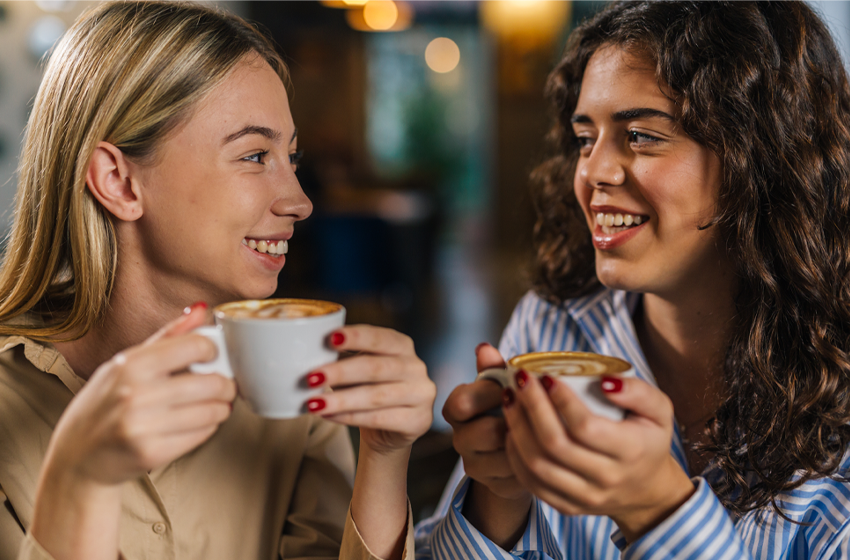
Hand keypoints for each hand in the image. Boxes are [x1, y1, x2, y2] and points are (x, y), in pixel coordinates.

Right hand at [48, 306, 236, 485]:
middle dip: (226, 385)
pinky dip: (207, 427)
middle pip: (212, 383)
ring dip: (220, 408)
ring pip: (212, 411)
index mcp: (132, 364)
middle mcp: (136, 393)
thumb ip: (168, 335)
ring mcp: (143, 425)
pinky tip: (196, 423)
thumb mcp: (126, 363)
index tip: (213, 357)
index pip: (196, 346)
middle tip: (224, 386)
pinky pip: (202, 434)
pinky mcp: (152, 453)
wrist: (79, 456)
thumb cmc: (105, 403)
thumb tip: (202, 310)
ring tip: (212, 405)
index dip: (213, 351)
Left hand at [305, 325, 434, 454]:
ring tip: (314, 403)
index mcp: (403, 346)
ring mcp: (421, 395)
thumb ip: (344, 357)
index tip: (330, 338)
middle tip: (311, 377)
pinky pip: (380, 419)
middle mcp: (416, 367)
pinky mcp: (418, 421)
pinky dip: (350, 417)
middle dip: (341, 372)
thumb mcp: (360, 369)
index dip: (356, 337)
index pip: (380, 337)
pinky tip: (330, 416)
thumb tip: (309, 352)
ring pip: (376, 396)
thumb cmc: (370, 391)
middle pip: (376, 367)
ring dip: (341, 399)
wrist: (389, 432)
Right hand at [442, 343, 531, 548]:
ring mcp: (474, 465)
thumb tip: (484, 347)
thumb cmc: (509, 406)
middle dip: (516, 422)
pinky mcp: (493, 485)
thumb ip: (493, 368)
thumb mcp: (502, 384)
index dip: (490, 394)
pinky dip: (534, 463)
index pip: (462, 402)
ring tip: (542, 431)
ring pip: (506, 456)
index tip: (514, 387)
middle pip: (487, 432)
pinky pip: (518, 476)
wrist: (518, 447)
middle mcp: (460, 439)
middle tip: (535, 412)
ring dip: (529, 443)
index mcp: (456, 409)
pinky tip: (542, 451)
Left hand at [503, 372, 694, 541]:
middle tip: (520, 379)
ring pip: (537, 464)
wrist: (647, 491)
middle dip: (531, 406)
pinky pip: (531, 482)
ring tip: (510, 398)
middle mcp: (606, 479)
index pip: (585, 427)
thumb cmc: (648, 441)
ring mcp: (585, 497)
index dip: (561, 400)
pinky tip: (512, 428)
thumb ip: (639, 391)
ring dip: (517, 428)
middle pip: (554, 444)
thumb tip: (606, 381)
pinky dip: (515, 454)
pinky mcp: (567, 506)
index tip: (546, 375)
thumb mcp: (659, 412)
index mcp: (630, 452)